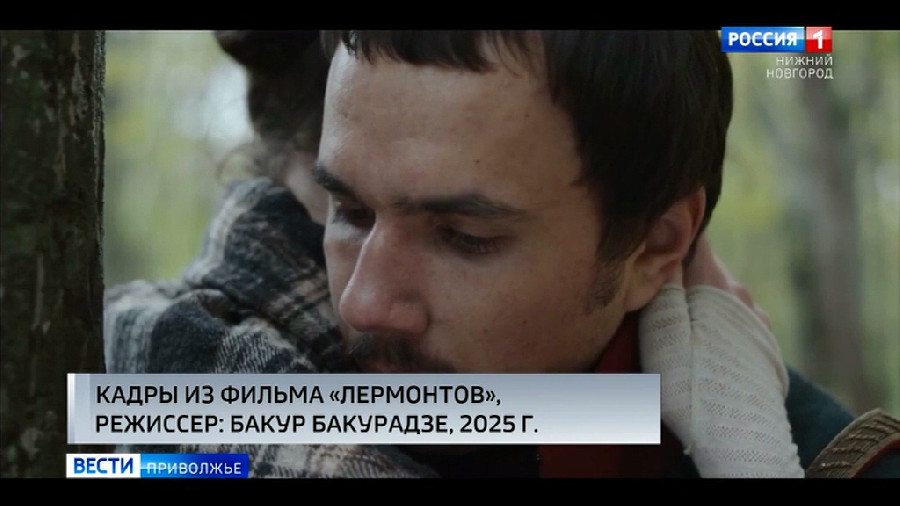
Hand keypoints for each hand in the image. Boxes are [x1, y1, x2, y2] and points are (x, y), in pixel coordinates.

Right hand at [638, 233, 802, 476]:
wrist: (735, 428)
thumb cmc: (688, 375)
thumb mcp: (661, 325)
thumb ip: (662, 280)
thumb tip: (663, 239)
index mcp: (712, 281)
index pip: (697, 233)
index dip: (675, 230)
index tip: (655, 240)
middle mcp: (740, 293)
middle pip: (708, 267)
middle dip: (684, 274)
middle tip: (657, 294)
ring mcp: (757, 320)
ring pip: (723, 296)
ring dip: (703, 304)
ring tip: (679, 329)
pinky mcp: (765, 346)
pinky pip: (737, 322)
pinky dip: (720, 326)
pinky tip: (706, 348)